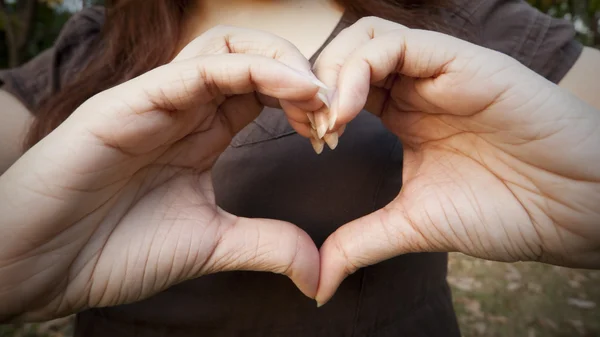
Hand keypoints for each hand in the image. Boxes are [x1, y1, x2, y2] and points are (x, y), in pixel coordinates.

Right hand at [0, 27, 325, 320]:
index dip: (304, 105)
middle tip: (334, 114)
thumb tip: (319, 271)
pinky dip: (254, 69)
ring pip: (230, 47)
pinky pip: (202, 67)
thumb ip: (265, 245)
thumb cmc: (113, 250)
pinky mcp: (134, 100)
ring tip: (318, 97)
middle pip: (254, 59)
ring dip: (284, 64)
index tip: (331, 136)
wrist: (40, 266)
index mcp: (200, 134)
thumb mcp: (210, 245)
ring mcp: (158, 99)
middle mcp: (184, 108)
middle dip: (302, 78)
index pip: (262, 94)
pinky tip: (293, 90)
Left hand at [310, 17, 599, 304]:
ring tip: (330, 119)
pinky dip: (359, 69)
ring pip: (365, 38)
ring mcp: (437, 71)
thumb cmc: (503, 211)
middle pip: (345, 56)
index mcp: (402, 114)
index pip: (340, 88)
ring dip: (333, 73)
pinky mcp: (461, 61)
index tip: (311, 144)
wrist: (573, 209)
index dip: (314, 108)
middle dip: (315, 86)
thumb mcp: (414, 225)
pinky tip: (349, 110)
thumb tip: (318, 285)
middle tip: (312, 129)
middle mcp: (416, 86)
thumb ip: (361, 242)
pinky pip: (398, 43)